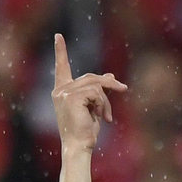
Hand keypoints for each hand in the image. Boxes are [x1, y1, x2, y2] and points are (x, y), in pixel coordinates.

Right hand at [51, 35, 126, 152]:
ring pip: (96, 85)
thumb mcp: (93, 106)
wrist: (79, 146)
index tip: (58, 36)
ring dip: (106, 100)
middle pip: (91, 77)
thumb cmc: (85, 130)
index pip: (61, 67)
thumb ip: (98, 90)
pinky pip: (97, 92)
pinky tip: (101, 117)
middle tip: (123, 88)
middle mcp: (60, 90)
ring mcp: (65, 92)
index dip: (60, 51)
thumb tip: (110, 75)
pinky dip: (104, 104)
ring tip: (105, 116)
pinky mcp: (72, 97)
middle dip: (108, 84)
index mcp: (61, 91)